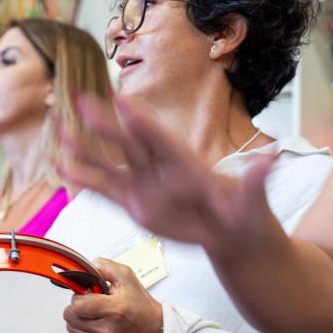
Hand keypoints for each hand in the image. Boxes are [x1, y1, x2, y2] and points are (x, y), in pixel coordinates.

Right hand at [57, 93, 275, 257]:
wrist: (233, 234)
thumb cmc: (246, 217)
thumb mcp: (254, 203)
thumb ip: (257, 181)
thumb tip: (272, 158)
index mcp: (187, 164)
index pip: (161, 138)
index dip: (141, 119)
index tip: (122, 98)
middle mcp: (161, 168)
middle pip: (129, 141)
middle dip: (105, 121)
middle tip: (81, 99)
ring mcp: (145, 184)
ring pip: (111, 162)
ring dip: (86, 149)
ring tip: (60, 132)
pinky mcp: (135, 202)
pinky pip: (106, 189)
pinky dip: (84, 179)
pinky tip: (62, 168)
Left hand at [63, 258, 163, 332]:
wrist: (155, 331)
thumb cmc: (141, 305)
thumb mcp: (127, 277)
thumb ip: (105, 267)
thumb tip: (86, 267)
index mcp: (113, 309)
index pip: (77, 305)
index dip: (79, 297)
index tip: (89, 294)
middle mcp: (106, 330)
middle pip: (70, 317)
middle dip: (76, 307)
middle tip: (90, 304)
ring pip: (72, 328)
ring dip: (79, 319)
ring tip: (95, 314)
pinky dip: (86, 332)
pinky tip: (100, 326)